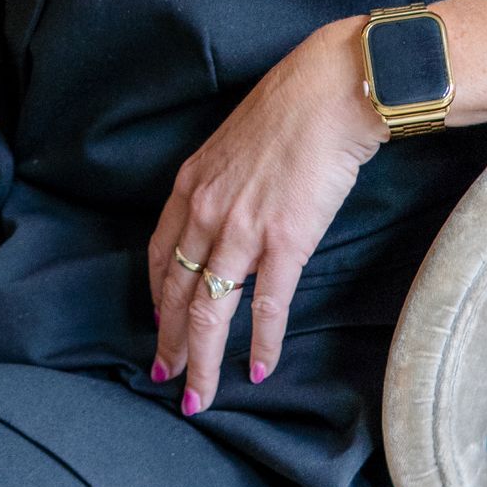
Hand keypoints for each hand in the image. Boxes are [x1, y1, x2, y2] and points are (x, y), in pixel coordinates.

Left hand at [149, 19, 383, 414]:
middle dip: (169, 341)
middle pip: (175, 292)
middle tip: (166, 376)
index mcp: (190, 185)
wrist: (331, 91)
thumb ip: (223, 185)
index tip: (157, 324)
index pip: (158, 254)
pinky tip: (256, 370)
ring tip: (197, 396)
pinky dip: (259, 344)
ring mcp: (242, 229)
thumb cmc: (292, 110)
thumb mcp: (235, 144)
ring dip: (202, 359)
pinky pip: (265, 307)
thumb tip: (231, 213)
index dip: (155, 298)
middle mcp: (206, 211)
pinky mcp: (284, 242)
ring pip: (209, 311)